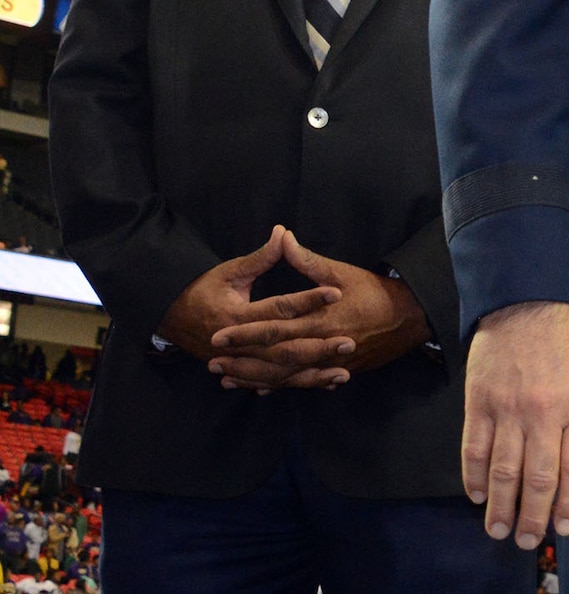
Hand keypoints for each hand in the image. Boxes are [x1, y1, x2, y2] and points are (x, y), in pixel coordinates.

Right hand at [156, 225, 348, 391]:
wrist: (171, 317)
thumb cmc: (203, 289)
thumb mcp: (229, 271)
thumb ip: (260, 257)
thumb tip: (283, 231)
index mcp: (236, 315)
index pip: (278, 308)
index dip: (307, 299)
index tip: (336, 292)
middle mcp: (238, 345)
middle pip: (283, 349)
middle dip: (317, 348)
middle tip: (349, 342)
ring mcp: (239, 362)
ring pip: (281, 373)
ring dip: (312, 375)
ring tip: (343, 374)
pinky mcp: (242, 371)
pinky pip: (274, 382)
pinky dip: (298, 384)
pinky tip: (324, 384)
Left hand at [207, 230, 430, 388]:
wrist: (409, 318)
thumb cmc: (374, 291)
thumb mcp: (341, 271)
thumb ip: (308, 260)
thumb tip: (282, 236)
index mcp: (321, 319)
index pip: (275, 328)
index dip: (245, 332)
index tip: (219, 334)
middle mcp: (321, 345)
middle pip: (274, 357)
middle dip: (242, 360)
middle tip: (212, 361)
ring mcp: (327, 363)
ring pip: (284, 376)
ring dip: (253, 377)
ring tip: (225, 378)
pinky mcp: (334, 372)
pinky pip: (300, 382)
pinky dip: (277, 385)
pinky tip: (257, 388)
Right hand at [462, 301, 568, 550]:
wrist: (528, 300)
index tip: (565, 527)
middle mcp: (544, 413)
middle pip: (539, 477)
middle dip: (534, 515)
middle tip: (527, 540)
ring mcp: (508, 409)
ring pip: (504, 470)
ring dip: (501, 506)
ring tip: (500, 531)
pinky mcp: (479, 402)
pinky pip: (474, 449)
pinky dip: (474, 476)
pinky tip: (478, 495)